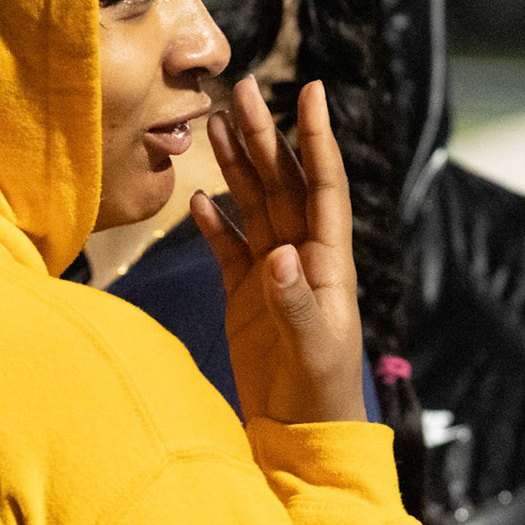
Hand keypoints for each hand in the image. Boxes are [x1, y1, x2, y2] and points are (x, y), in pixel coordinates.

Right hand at [190, 77, 366, 425]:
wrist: (299, 435)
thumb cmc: (321, 394)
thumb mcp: (313, 348)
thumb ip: (296, 301)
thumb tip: (278, 255)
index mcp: (328, 261)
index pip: (323, 186)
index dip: (317, 138)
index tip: (311, 90)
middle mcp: (301, 256)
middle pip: (282, 183)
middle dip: (264, 135)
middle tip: (242, 89)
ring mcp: (272, 273)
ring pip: (253, 205)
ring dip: (235, 165)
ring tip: (213, 123)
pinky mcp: (245, 296)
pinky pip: (228, 247)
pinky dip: (213, 222)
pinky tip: (196, 197)